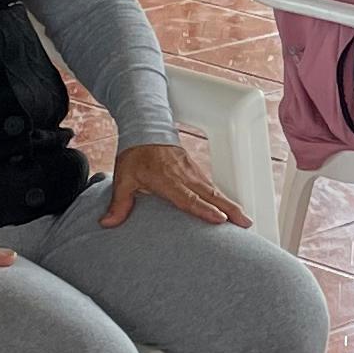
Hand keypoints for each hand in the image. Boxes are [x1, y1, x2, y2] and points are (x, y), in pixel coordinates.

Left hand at [103, 138, 246, 231]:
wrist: (146, 128)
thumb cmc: (136, 154)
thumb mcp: (123, 178)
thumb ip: (118, 203)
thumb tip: (107, 223)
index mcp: (167, 180)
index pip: (188, 197)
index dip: (204, 209)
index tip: (220, 219)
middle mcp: (184, 177)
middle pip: (211, 196)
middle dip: (230, 210)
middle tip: (246, 224)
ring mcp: (193, 173)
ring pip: (215, 191)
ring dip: (232, 205)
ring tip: (245, 221)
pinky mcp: (196, 172)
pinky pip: (213, 187)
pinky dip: (225, 198)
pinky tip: (232, 209)